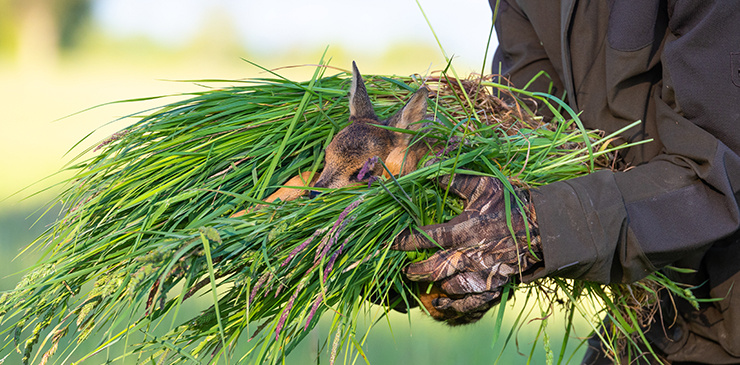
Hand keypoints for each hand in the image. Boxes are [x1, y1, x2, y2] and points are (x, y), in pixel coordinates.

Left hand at [392, 174, 541, 324]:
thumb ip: (453, 179)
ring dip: (434, 285)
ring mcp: (484, 272)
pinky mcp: (496, 285)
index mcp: (466, 228)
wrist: (545, 225)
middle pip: (435, 267)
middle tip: (405, 269)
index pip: (427, 237)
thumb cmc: (510, 203)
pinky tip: (441, 302)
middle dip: (415, 270)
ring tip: (421, 282)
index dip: (407, 241)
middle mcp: (472, 253)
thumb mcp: (482, 185)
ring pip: (451, 286)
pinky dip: (454, 305)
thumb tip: (427, 167)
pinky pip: (472, 302)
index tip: (393, 243)